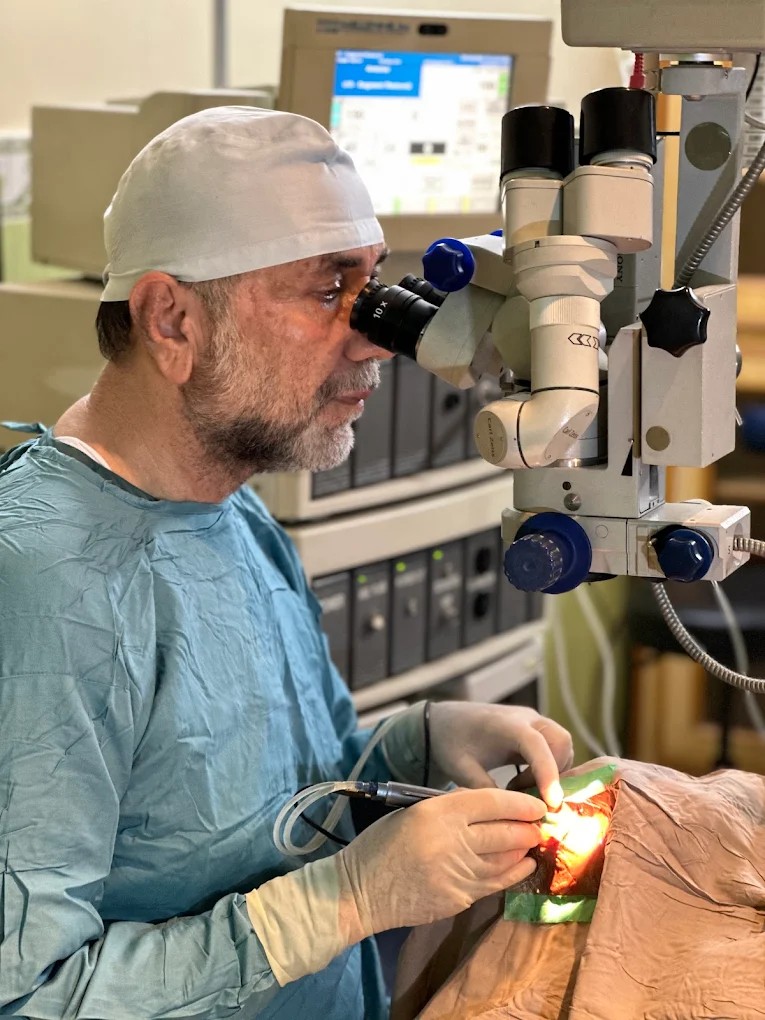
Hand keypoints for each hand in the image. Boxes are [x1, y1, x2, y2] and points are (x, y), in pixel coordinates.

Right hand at [336, 787, 544, 939]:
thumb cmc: (380, 845)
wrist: (360, 891)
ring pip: (505, 859)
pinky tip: (524, 865)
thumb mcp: (411, 811)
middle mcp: (451, 841)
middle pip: (504, 831)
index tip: (536, 804)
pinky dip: (514, 872)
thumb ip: (448, 807)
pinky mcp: (459, 898)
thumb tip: (485, 805)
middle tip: (540, 823)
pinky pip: (495, 883)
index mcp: (437, 812)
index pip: (490, 801)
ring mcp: (457, 873)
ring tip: (533, 841)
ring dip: (524, 849)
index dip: (519, 802)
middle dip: (528, 827)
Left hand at [429, 702, 573, 808]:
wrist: (443, 721)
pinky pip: (554, 748)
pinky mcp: (533, 730)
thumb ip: (485, 790)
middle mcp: (525, 719)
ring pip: (562, 745)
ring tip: (521, 788)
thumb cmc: (450, 741)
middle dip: (556, 773)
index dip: (547, 771)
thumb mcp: (461, 769)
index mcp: (505, 724)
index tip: (552, 801)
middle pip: (560, 742)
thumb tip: (510, 814)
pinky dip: (548, 768)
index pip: (536, 744)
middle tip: (533, 797)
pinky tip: (523, 782)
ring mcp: (532, 722)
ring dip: (552, 772)